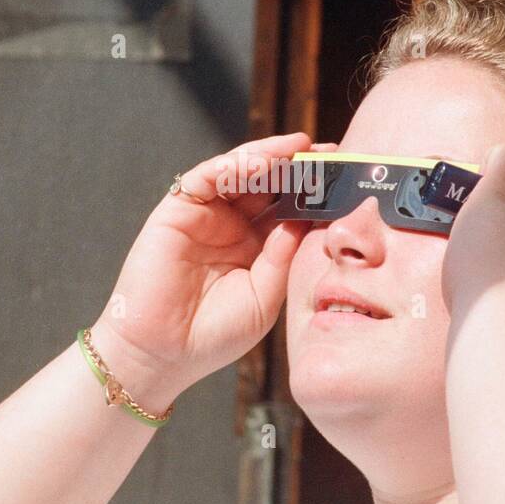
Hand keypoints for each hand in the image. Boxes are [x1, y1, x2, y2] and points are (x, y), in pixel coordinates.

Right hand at [91, 132, 332, 401]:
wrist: (162, 355)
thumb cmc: (213, 336)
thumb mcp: (264, 296)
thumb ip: (282, 256)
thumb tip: (303, 217)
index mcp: (255, 247)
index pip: (288, 208)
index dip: (313, 192)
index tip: (342, 177)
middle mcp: (231, 225)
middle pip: (267, 183)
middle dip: (296, 166)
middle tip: (326, 152)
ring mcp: (204, 216)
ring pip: (239, 173)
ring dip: (269, 157)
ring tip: (299, 148)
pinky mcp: (177, 210)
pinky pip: (207, 177)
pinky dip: (234, 165)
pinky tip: (261, 160)